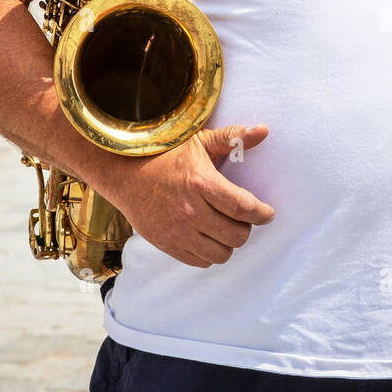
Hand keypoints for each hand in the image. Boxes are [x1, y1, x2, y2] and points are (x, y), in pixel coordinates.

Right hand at [96, 123, 272, 267]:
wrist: (124, 174)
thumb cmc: (165, 155)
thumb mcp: (199, 141)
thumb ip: (233, 138)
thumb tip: (264, 130)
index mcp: (201, 182)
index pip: (244, 208)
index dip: (262, 214)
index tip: (267, 213)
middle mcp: (191, 211)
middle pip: (237, 235)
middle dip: (246, 227)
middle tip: (242, 218)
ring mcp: (177, 231)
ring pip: (221, 254)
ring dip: (228, 243)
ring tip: (225, 228)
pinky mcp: (167, 244)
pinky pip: (201, 262)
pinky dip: (210, 253)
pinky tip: (207, 236)